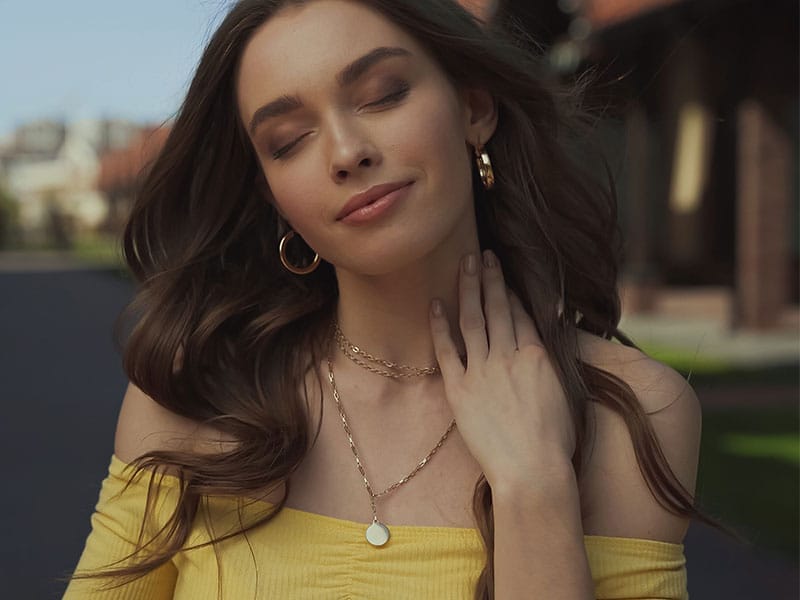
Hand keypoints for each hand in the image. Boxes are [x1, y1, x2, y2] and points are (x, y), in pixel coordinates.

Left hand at [429, 250, 575, 490]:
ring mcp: (482, 370)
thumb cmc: (556, 441)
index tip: (504, 273)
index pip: (523, 312)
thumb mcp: (567, 393)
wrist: (532, 470)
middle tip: (483, 253)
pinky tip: (435, 303)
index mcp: (537, 354)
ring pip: (473, 319)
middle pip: (497, 307)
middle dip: (490, 277)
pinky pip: (446, 350)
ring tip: (464, 263)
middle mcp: (508, 354)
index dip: (512, 290)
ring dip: (468, 288)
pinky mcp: (459, 389)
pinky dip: (440, 325)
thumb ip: (557, 363)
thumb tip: (551, 344)